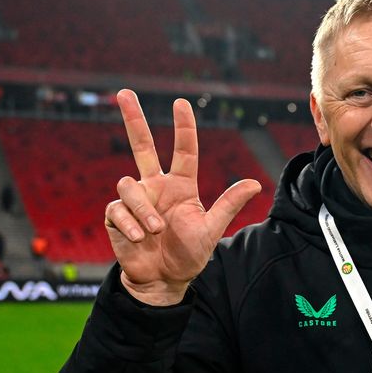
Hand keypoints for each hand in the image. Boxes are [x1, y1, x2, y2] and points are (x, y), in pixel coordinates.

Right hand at [104, 90, 260, 304]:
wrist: (163, 280)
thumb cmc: (189, 254)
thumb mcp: (212, 230)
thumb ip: (228, 205)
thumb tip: (255, 184)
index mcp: (181, 186)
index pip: (183, 151)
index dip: (183, 128)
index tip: (181, 103)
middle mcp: (156, 186)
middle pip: (142, 146)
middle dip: (133, 119)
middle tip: (124, 92)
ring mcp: (135, 200)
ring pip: (128, 185)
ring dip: (143, 210)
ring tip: (155, 231)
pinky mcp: (117, 216)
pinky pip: (117, 209)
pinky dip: (130, 223)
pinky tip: (140, 238)